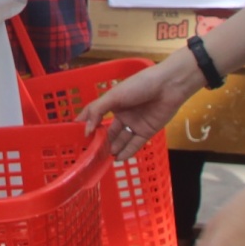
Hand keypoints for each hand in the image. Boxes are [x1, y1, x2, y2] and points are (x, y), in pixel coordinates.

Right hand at [80, 49, 204, 160]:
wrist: (168, 87)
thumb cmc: (138, 86)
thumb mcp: (114, 96)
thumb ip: (97, 111)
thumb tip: (85, 130)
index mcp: (112, 103)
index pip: (96, 116)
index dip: (87, 126)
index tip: (77, 137)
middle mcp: (123, 114)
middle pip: (109, 132)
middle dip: (100, 142)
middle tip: (91, 154)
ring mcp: (135, 124)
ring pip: (121, 140)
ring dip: (113, 149)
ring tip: (103, 159)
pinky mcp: (147, 132)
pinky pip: (135, 144)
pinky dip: (127, 152)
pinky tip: (118, 159)